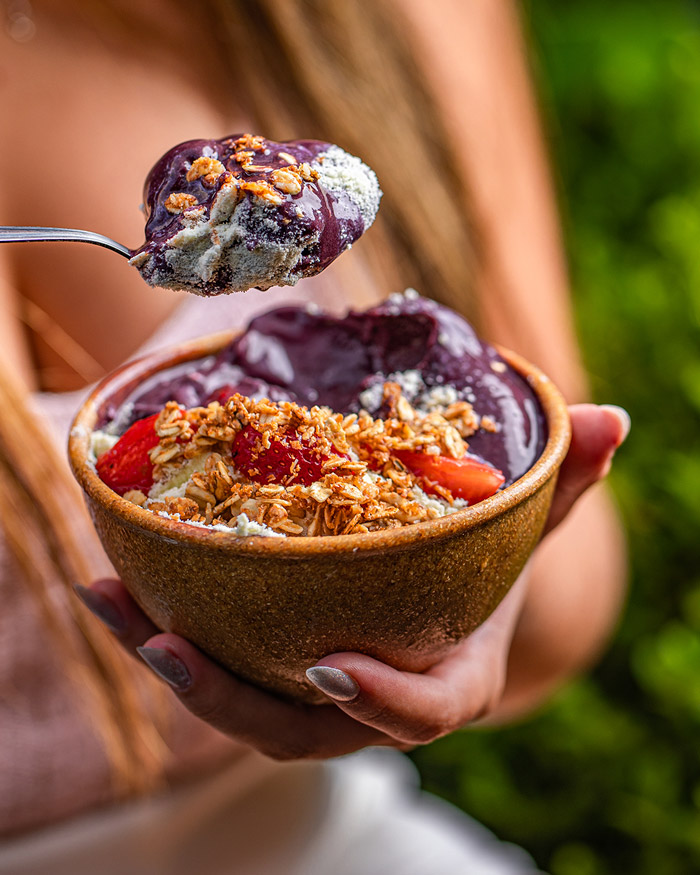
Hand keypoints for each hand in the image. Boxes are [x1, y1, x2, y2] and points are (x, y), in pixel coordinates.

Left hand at [76, 403, 628, 758]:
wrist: (438, 601)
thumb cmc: (481, 569)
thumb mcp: (521, 528)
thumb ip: (560, 483)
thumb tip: (612, 418)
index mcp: (443, 677)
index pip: (422, 714)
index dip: (384, 702)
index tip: (333, 665)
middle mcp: (367, 702)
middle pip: (298, 727)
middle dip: (229, 698)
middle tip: (171, 645)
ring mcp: (308, 693)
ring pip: (235, 702)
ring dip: (168, 661)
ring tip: (109, 600)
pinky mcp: (265, 666)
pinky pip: (209, 659)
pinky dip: (152, 626)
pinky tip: (107, 577)